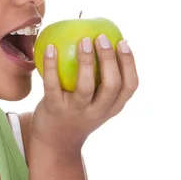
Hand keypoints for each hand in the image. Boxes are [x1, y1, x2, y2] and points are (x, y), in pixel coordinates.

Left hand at [30, 34, 138, 153]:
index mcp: (112, 107)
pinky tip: (51, 48)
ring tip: (84, 40)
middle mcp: (98, 111)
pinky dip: (52, 65)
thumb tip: (103, 41)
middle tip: (102, 37)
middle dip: (110, 59)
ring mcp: (76, 111)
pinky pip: (53, 85)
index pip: (130, 86)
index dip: (129, 63)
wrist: (54, 142)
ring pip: (86, 87)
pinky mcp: (55, 109)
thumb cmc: (77, 113)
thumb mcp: (96, 104)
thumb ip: (102, 82)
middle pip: (111, 85)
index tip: (123, 42)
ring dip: (86, 61)